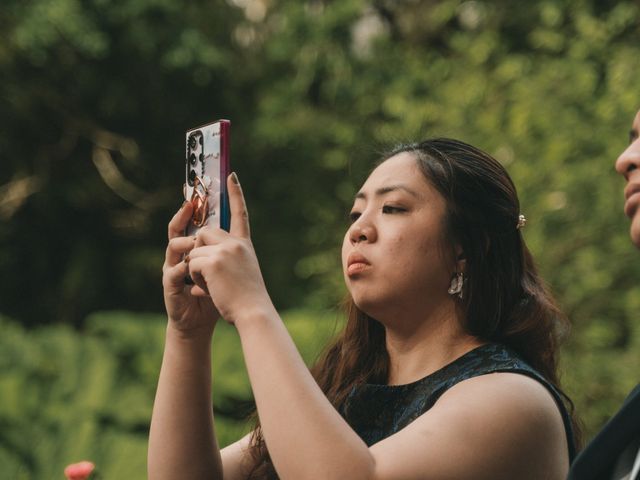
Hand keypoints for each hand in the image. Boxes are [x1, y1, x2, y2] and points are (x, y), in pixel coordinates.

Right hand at [162, 201, 218, 336]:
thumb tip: (238, 226)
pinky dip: (182, 269)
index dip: (198, 203)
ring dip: (186, 243)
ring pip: (174, 246)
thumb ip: (228, 250)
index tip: (196, 188)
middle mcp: (182, 254)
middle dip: (184, 214)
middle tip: (191, 203)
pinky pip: (172, 271)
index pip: (196, 221)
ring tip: (195, 244)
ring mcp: (173, 268)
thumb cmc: (215, 294)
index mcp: (196, 249)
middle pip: (178, 227)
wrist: (200, 321)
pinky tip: (189, 268)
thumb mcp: (225, 268)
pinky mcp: (169, 285)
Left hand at [186, 173, 272, 325]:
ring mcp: (225, 250)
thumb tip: (200, 256)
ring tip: (213, 285)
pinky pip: (191, 262)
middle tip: (209, 272)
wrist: (254, 312)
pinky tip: (207, 288)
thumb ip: (228, 259)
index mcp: (245, 245)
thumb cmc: (249, 300)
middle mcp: (236, 243)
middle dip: (199, 250)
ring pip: (195, 249)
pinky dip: (194, 277)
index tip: (231, 175)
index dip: (236, 194)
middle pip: (205, 232)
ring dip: (196, 268)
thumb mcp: (243, 272)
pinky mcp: (213, 260)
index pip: (240, 214)